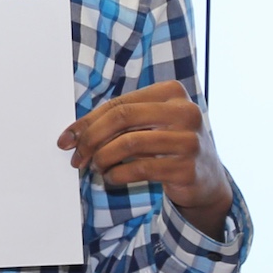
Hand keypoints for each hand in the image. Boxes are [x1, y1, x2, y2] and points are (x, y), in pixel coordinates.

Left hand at [60, 81, 233, 237]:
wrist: (206, 179)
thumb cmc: (167, 146)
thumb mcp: (146, 126)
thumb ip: (115, 123)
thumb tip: (70, 136)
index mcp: (172, 93)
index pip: (118, 104)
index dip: (86, 122)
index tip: (66, 139)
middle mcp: (186, 112)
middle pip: (122, 117)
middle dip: (91, 138)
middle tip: (77, 156)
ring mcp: (190, 140)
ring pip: (129, 143)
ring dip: (102, 158)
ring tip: (96, 166)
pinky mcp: (188, 168)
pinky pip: (140, 168)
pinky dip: (117, 174)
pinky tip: (112, 177)